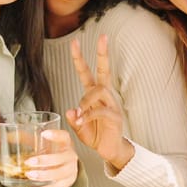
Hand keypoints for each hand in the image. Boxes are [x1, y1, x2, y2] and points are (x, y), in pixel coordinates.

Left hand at [25, 129, 77, 186]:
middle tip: (29, 162)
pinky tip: (33, 186)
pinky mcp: (66, 182)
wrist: (66, 166)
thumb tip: (9, 136)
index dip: (56, 135)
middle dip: (45, 160)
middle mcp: (70, 156)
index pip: (64, 137)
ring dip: (44, 175)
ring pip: (59, 173)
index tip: (44, 134)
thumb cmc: (54, 152)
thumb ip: (29, 139)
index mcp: (65, 143)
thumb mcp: (44, 144)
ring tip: (30, 175)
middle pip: (62, 157)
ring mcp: (70, 170)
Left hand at [65, 35, 133, 169]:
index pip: (87, 72)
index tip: (75, 42)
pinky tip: (82, 121)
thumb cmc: (96, 135)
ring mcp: (111, 105)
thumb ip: (74, 119)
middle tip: (103, 36)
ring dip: (85, 100)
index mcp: (94, 95)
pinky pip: (100, 110)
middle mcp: (104, 96)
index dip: (80, 58)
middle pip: (103, 70)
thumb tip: (70, 111)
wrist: (109, 150)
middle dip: (102, 53)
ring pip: (98, 90)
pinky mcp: (115, 117)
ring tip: (79, 114)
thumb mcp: (79, 127)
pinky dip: (88, 115)